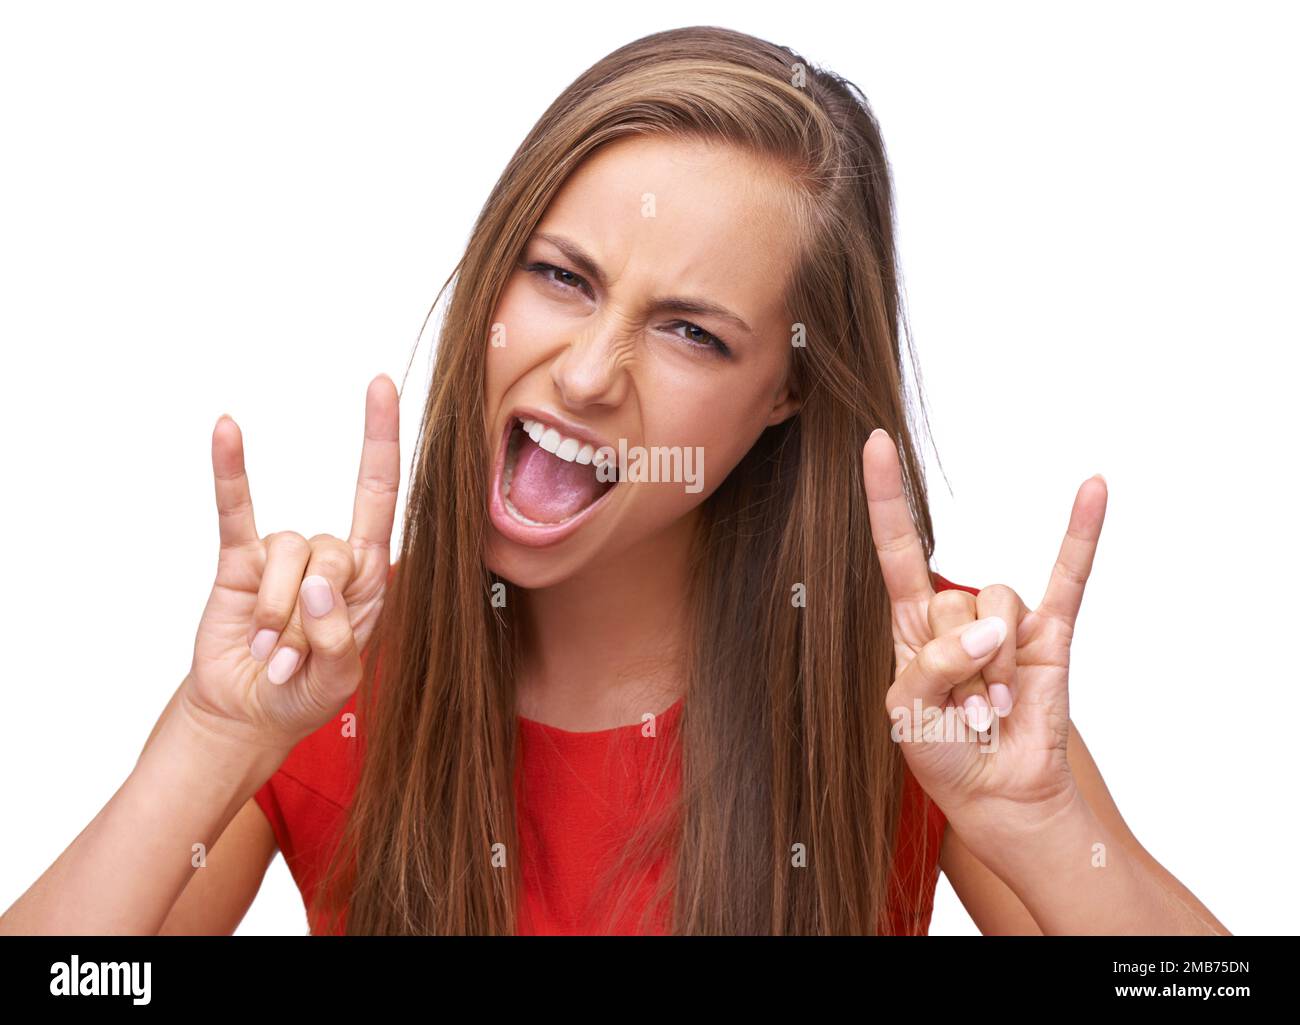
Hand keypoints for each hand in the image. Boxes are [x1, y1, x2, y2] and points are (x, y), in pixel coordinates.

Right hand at [180, 374, 400, 752]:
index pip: (380, 496)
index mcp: (368, 576)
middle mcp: (330, 557)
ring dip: (275, 613)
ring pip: (285, 554)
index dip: (381, 442)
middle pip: (330, 549)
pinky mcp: (237, 561)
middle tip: (292, 660)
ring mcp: (282, 557)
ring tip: (267, 652)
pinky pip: (235, 510)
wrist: (248, 712)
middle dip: (310, 615)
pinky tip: (227, 430)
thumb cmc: (304, 693)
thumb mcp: (337, 680)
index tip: (380, 384)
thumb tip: (321, 589)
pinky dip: (231, 472)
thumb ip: (336, 642)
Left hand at [862, 428, 1106, 833]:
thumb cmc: (941, 751)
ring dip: (993, 669)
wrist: (995, 793)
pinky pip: (1069, 578)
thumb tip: (992, 631)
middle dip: (957, 664)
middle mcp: (958, 614)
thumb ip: (936, 663)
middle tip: (961, 711)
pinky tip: (1093, 490)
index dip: (884, 497)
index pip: (897, 547)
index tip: (873, 443)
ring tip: (993, 708)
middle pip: (953, 599)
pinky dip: (1081, 535)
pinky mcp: (1051, 635)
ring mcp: (1006, 622)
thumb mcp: (907, 710)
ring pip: (998, 605)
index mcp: (912, 623)